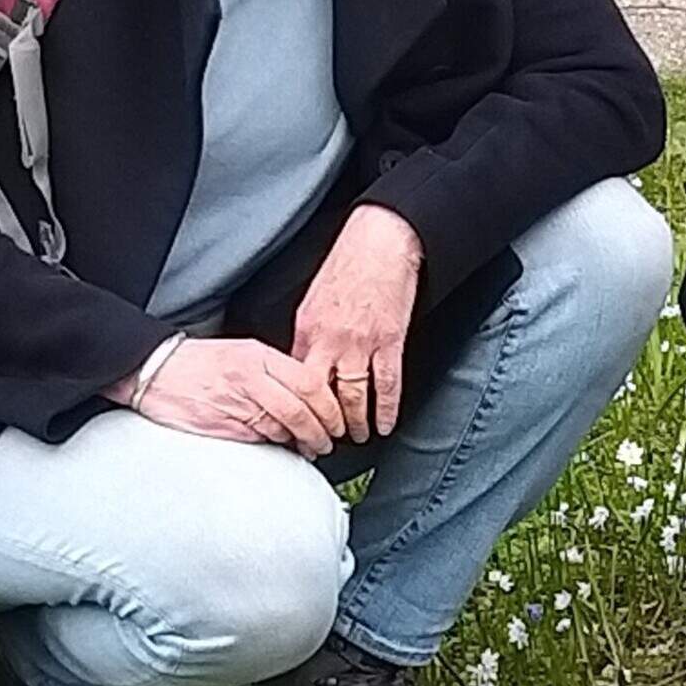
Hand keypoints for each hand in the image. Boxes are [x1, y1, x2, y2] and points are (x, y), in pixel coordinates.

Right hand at [127, 338, 348, 455]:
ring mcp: (236, 402)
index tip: (338, 419)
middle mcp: (250, 377)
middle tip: (330, 440)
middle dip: (323, 430)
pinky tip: (283, 448)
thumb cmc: (199, 363)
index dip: (330, 406)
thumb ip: (275, 372)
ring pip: (283, 427)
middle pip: (302, 408)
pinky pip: (259, 439)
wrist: (154, 371)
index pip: (310, 382)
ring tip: (311, 448)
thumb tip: (308, 396)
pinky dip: (277, 446)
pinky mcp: (222, 425)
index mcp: (259, 356)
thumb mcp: (242, 354)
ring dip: (303, 442)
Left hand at [294, 204, 422, 441]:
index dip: (295, 407)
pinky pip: (388, 384)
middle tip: (323, 443)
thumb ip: (308, 335)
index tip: (296, 426)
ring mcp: (361, 344)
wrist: (380, 242)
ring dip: (355, 423)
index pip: (296, 380)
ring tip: (357, 437)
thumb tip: (302, 363)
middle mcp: (330, 341)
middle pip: (320, 396)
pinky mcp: (389, 341)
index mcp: (307, 330)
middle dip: (322, 425)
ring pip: (353, 396)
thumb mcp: (312, 300)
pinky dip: (387, 409)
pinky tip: (386, 423)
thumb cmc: (348, 264)